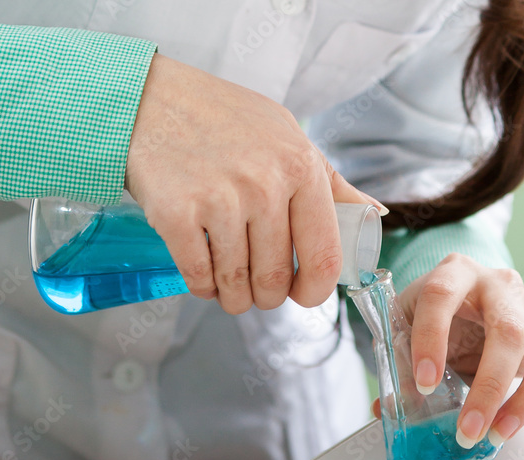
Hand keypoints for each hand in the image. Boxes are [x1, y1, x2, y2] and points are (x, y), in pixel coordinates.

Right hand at [124, 54, 381, 313]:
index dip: (315, 290)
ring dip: (234, 296)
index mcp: (301, 168)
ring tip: (229, 286)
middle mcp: (265, 185)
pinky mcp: (177, 213)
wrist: (149, 99)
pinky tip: (204, 275)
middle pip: (276, 277)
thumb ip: (332, 183)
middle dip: (268, 296)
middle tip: (258, 289)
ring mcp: (220, 199)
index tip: (303, 294)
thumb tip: (374, 215)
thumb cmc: (223, 119)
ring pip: (237, 283)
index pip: (324, 255)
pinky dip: (203, 286)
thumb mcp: (288, 137)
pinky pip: (199, 276)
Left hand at [373, 254, 523, 447]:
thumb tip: (388, 408)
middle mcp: (495, 284)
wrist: (447, 302)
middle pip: (506, 331)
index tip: (422, 382)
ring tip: (501, 434)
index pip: (442, 298)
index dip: (432, 340)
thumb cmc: (425, 319)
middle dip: (488, 386)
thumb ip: (400, 369)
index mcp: (452, 274)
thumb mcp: (403, 335)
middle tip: (468, 430)